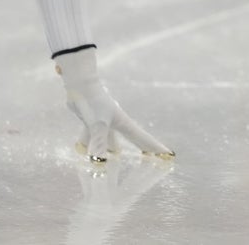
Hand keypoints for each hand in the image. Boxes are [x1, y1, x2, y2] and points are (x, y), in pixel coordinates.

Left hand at [55, 47, 173, 162]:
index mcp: (124, 123)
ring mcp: (102, 122)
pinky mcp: (90, 121)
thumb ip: (100, 143)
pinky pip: (92, 137)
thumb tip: (100, 162)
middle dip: (137, 151)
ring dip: (109, 150)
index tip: (169, 155)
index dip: (155, 148)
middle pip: (130, 141)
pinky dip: (90, 145)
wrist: (79, 84)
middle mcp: (115, 123)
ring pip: (109, 141)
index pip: (143, 139)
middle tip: (147, 162)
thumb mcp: (98, 124)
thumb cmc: (93, 101)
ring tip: (111, 163)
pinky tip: (83, 153)